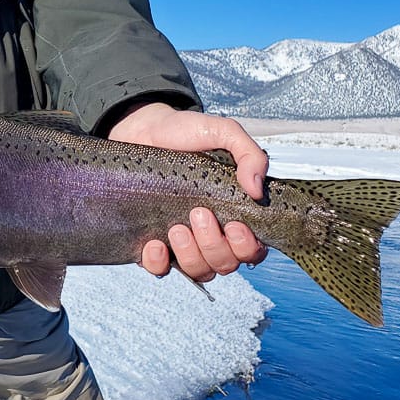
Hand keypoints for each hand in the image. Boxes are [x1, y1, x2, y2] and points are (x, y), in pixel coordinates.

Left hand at [109, 103, 268, 280]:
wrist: (142, 129)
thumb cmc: (185, 133)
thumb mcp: (222, 132)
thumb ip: (249, 153)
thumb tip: (256, 190)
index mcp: (233, 213)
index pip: (252, 250)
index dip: (247, 247)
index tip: (235, 224)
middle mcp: (211, 233)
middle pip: (225, 264)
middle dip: (215, 245)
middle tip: (199, 213)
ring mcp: (182, 241)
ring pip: (198, 270)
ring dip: (191, 254)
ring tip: (177, 227)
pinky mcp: (151, 241)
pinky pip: (159, 270)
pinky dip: (158, 263)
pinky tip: (155, 244)